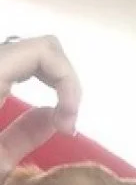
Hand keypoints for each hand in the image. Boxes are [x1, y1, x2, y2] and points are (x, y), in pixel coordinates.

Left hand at [0, 35, 81, 176]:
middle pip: (41, 49)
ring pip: (32, 56)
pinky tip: (45, 117)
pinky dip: (38, 86)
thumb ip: (27, 135)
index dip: (68, 81)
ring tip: (61, 122)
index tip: (69, 124)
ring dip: (56, 83)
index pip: (42, 51)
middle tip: (68, 124)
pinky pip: (17, 70)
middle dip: (67, 82)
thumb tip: (59, 117)